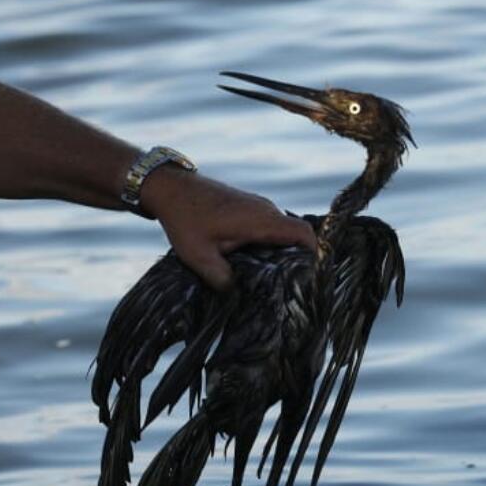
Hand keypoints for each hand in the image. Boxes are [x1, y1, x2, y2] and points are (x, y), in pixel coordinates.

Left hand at [140, 166, 316, 290]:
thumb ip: (222, 279)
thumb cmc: (184, 219)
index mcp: (260, 221)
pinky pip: (270, 227)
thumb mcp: (199, 257)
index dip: (314, 254)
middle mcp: (266, 211)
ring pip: (282, 232)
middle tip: (288, 286)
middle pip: (296, 236)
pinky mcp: (250, 208)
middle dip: (296, 260)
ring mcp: (259, 206)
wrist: (170, 188)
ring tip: (270, 278)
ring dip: (280, 253)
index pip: (303, 233)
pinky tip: (253, 262)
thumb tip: (237, 296)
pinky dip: (268, 244)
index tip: (310, 276)